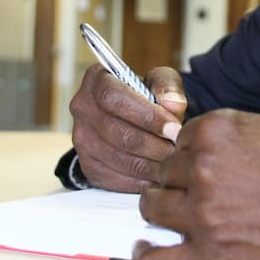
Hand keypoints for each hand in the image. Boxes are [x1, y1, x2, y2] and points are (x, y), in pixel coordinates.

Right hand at [69, 64, 186, 192]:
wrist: (130, 118)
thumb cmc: (146, 96)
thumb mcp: (160, 80)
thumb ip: (168, 86)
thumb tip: (172, 105)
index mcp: (96, 79)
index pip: (114, 98)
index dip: (146, 116)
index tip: (173, 128)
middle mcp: (82, 107)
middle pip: (118, 132)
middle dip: (153, 145)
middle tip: (178, 151)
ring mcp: (81, 139)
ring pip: (118, 158)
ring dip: (149, 165)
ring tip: (172, 163)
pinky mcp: (88, 166)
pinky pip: (115, 178)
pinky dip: (140, 180)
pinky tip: (158, 175)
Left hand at [134, 111, 259, 259]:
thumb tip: (258, 137)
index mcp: (221, 130)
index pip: (180, 140)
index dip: (190, 156)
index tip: (195, 169)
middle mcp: (204, 167)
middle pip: (163, 173)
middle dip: (176, 184)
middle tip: (192, 196)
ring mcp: (204, 214)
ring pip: (153, 209)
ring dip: (165, 215)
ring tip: (175, 223)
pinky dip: (150, 258)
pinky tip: (153, 254)